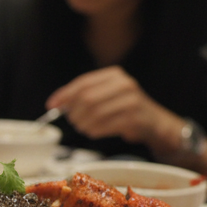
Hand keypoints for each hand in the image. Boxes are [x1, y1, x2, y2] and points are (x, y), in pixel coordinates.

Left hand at [46, 66, 179, 147]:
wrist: (155, 122)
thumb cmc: (125, 108)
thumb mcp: (106, 95)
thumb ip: (84, 96)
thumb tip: (58, 103)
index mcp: (114, 74)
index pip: (82, 83)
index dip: (64, 95)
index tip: (51, 105)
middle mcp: (124, 84)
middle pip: (86, 99)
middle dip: (74, 112)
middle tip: (73, 121)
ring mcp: (131, 100)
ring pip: (94, 113)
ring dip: (83, 124)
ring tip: (84, 127)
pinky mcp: (134, 118)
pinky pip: (104, 126)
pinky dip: (94, 131)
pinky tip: (94, 132)